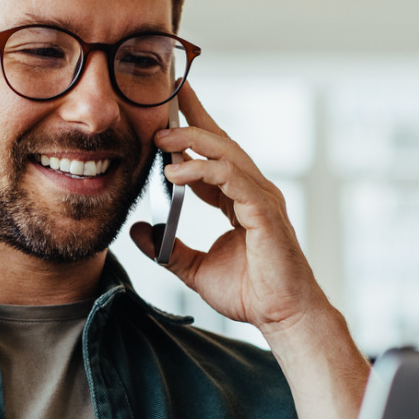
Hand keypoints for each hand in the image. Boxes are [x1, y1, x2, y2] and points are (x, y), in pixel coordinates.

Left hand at [128, 81, 328, 336]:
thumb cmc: (250, 292)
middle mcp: (252, 191)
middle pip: (221, 142)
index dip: (190, 131)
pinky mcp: (264, 211)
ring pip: (226, 153)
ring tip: (160, 139)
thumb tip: (138, 232)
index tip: (166, 110)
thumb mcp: (194, 268)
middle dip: (193, 117)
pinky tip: (175, 172)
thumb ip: (167, 249)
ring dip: (191, 141)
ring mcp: (261, 198)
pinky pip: (231, 178)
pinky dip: (203, 170)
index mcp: (238, 199)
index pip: (212, 155)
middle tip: (163, 102)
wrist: (281, 316)